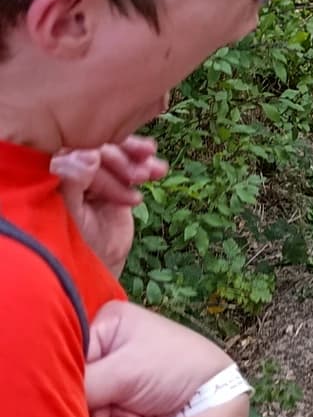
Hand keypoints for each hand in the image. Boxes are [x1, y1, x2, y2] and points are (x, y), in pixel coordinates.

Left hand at [52, 139, 167, 277]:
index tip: (116, 158)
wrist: (94, 270)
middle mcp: (70, 170)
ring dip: (138, 160)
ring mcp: (92, 175)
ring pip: (117, 155)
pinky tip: (158, 170)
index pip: (75, 147)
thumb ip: (73, 184)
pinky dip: (146, 167)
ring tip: (155, 172)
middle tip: (139, 176)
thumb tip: (88, 154)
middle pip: (99, 148)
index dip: (99, 149)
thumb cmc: (70, 247)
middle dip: (122, 160)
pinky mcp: (113, 182)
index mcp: (50, 173)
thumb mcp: (70, 216)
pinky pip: (130, 167)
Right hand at [84, 303, 231, 416]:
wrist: (211, 398)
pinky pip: (107, 414)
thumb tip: (52, 399)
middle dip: (99, 404)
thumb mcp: (123, 373)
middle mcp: (113, 342)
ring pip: (93, 403)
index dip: (80, 382)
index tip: (96, 400)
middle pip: (82, 382)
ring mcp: (122, 370)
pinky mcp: (129, 393)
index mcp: (110, 321)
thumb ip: (83, 386)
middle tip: (115, 412)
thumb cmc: (172, 370)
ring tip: (132, 416)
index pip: (73, 355)